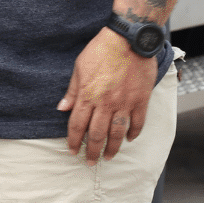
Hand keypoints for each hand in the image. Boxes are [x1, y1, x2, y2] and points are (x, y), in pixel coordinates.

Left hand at [58, 27, 157, 161]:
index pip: (77, 124)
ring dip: (112, 147)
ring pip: (117, 132)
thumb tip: (62, 108)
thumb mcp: (79, 67)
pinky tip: (129, 139)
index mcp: (88, 95)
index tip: (72, 150)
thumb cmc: (101, 50)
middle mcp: (105, 103)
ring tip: (109, 156)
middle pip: (97, 133)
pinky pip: (137, 122)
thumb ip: (72, 91)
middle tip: (90, 162)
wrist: (128, 40)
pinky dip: (133, 133)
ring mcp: (124, 103)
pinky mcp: (141, 100)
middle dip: (92, 150)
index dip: (74, 140)